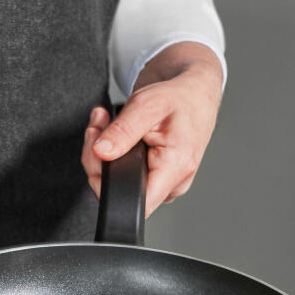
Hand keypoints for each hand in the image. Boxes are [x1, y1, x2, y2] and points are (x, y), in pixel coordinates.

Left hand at [81, 41, 222, 216]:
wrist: (195, 92)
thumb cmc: (180, 97)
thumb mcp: (147, 105)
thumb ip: (123, 131)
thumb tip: (101, 152)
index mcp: (177, 167)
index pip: (135, 202)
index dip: (108, 184)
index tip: (99, 153)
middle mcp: (174, 181)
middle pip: (121, 190)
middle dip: (99, 158)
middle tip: (99, 128)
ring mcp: (165, 182)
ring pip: (119, 182)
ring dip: (102, 154)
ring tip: (107, 124)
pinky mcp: (157, 176)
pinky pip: (126, 175)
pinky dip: (113, 154)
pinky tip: (115, 134)